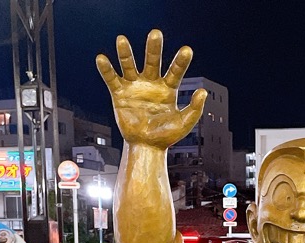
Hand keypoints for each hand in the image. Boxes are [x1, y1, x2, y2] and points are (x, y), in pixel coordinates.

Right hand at [96, 30, 206, 148]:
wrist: (146, 147)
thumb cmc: (166, 136)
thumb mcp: (184, 124)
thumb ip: (195, 109)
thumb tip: (203, 92)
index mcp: (168, 89)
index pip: (175, 71)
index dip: (180, 61)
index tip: (187, 51)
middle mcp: (151, 83)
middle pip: (152, 61)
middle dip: (153, 48)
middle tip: (156, 34)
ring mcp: (135, 87)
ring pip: (129, 65)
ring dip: (125, 53)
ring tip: (121, 40)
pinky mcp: (119, 94)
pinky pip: (112, 79)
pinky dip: (106, 69)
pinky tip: (101, 58)